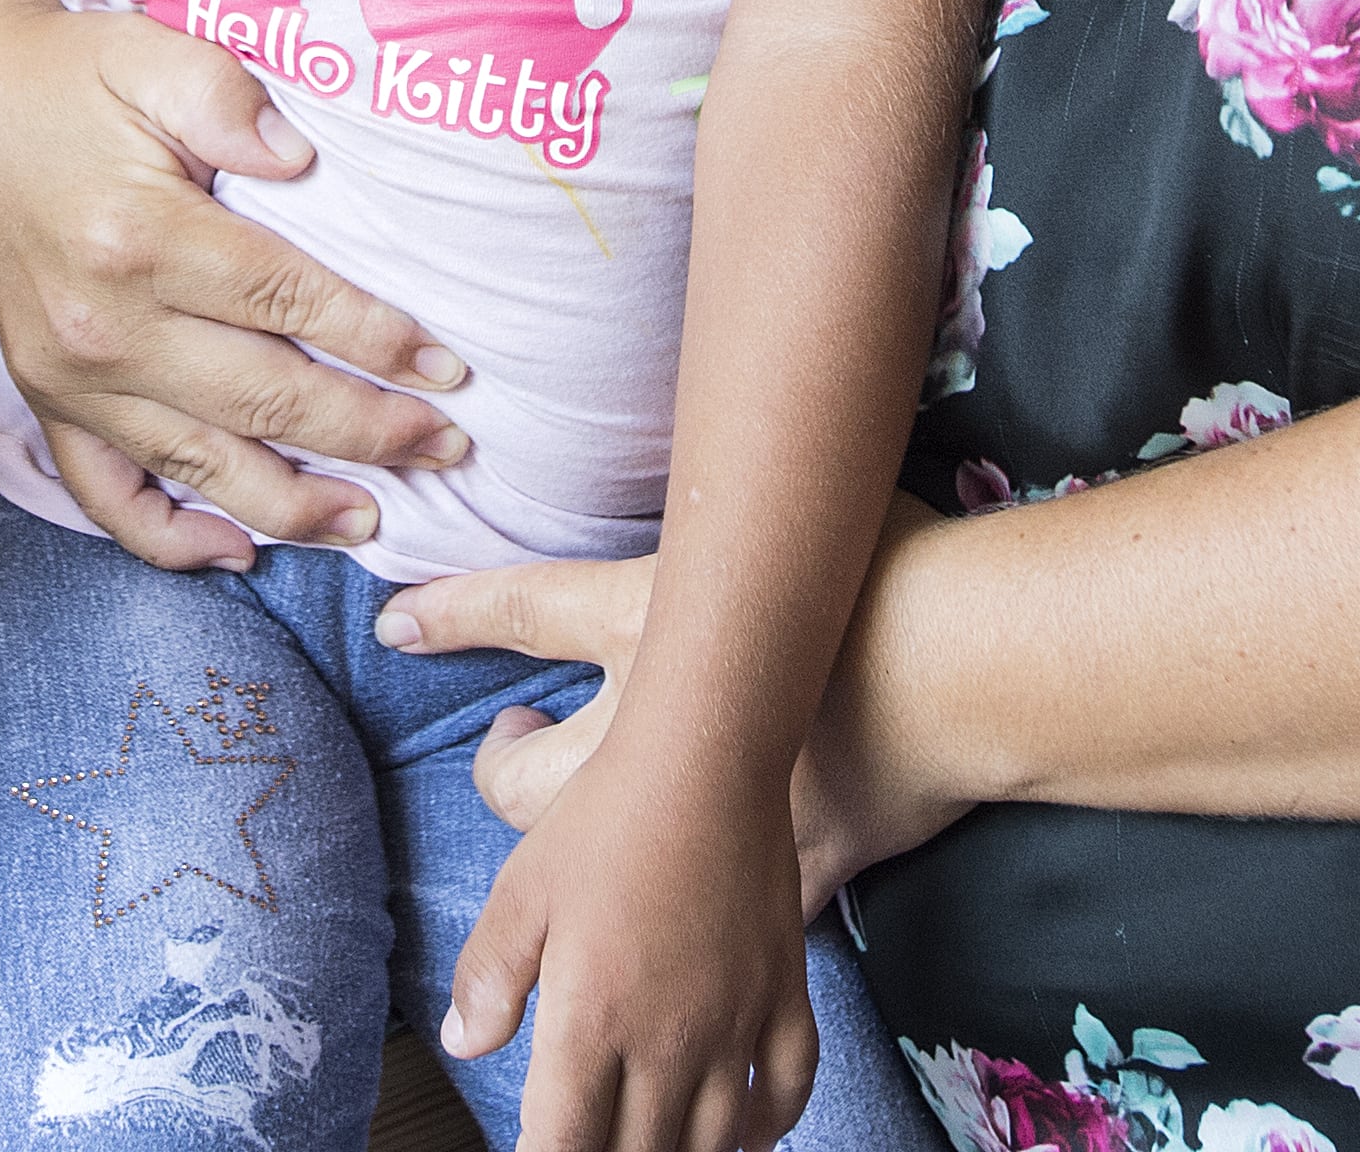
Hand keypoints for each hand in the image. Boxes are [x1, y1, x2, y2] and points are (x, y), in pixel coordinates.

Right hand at [0, 0, 473, 565]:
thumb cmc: (79, 75)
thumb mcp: (154, 54)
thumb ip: (229, 99)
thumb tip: (300, 159)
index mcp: (139, 236)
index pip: (284, 302)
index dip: (375, 340)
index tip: (448, 368)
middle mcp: (100, 325)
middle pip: (259, 400)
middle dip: (365, 433)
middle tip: (445, 448)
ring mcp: (66, 377)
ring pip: (198, 466)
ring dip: (293, 505)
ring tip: (372, 519)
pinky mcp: (45, 401)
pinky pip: (107, 496)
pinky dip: (170, 540)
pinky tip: (238, 551)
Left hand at [390, 502, 971, 908]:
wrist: (963, 667)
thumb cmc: (890, 565)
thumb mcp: (805, 509)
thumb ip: (764, 496)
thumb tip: (768, 431)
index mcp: (646, 624)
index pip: (518, 608)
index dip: (450, 612)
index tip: (396, 622)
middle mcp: (651, 727)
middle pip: (526, 780)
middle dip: (505, 772)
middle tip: (515, 741)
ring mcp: (708, 810)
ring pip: (597, 871)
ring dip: (578, 866)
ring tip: (597, 833)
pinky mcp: (784, 867)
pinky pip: (723, 921)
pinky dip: (713, 930)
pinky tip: (715, 927)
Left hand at [440, 744, 813, 1151]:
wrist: (704, 759)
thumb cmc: (606, 818)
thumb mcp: (522, 892)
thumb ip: (489, 977)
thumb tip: (463, 1042)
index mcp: (593, 1020)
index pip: (565, 1144)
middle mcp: (669, 1040)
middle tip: (588, 1143)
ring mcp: (736, 1022)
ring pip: (714, 1140)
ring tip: (652, 1148)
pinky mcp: (785, 994)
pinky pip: (789, 1089)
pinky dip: (769, 1127)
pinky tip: (746, 1137)